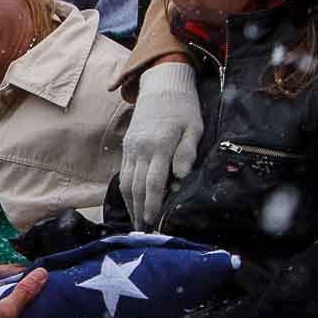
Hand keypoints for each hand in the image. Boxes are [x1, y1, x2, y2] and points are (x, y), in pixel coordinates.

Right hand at [121, 60, 202, 225]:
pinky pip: (123, 173)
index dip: (152, 204)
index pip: (153, 182)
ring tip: (136, 223)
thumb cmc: (184, 108)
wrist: (161, 85)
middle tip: (143, 232)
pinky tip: (132, 203)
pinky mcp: (127, 147)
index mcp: (160, 145)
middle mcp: (141, 149)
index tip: (152, 222)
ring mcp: (131, 148)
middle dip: (139, 211)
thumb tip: (180, 178)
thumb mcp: (194, 127)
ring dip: (130, 205)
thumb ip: (187, 153)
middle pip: (136, 187)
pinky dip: (126, 192)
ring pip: (126, 182)